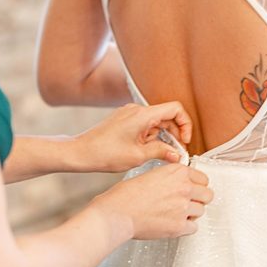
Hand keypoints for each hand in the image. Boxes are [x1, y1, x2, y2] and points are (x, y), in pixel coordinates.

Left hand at [73, 102, 192, 171]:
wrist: (80, 152)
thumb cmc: (102, 153)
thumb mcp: (138, 156)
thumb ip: (162, 152)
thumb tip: (177, 154)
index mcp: (142, 115)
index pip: (175, 109)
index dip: (185, 124)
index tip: (185, 140)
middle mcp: (136, 110)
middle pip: (167, 116)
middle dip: (176, 134)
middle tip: (177, 151)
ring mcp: (130, 115)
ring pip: (157, 122)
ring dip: (164, 137)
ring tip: (162, 154)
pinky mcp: (125, 121)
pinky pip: (146, 125)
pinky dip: (152, 137)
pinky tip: (150, 151)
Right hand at [91, 163, 213, 239]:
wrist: (116, 214)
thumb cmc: (125, 196)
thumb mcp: (150, 176)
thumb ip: (170, 179)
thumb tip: (180, 184)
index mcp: (177, 172)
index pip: (204, 179)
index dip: (198, 186)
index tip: (194, 190)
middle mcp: (184, 188)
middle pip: (208, 195)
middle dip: (199, 200)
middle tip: (188, 203)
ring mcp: (183, 207)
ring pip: (201, 211)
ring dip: (191, 214)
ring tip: (175, 214)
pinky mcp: (180, 226)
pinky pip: (193, 228)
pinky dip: (185, 228)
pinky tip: (173, 224)